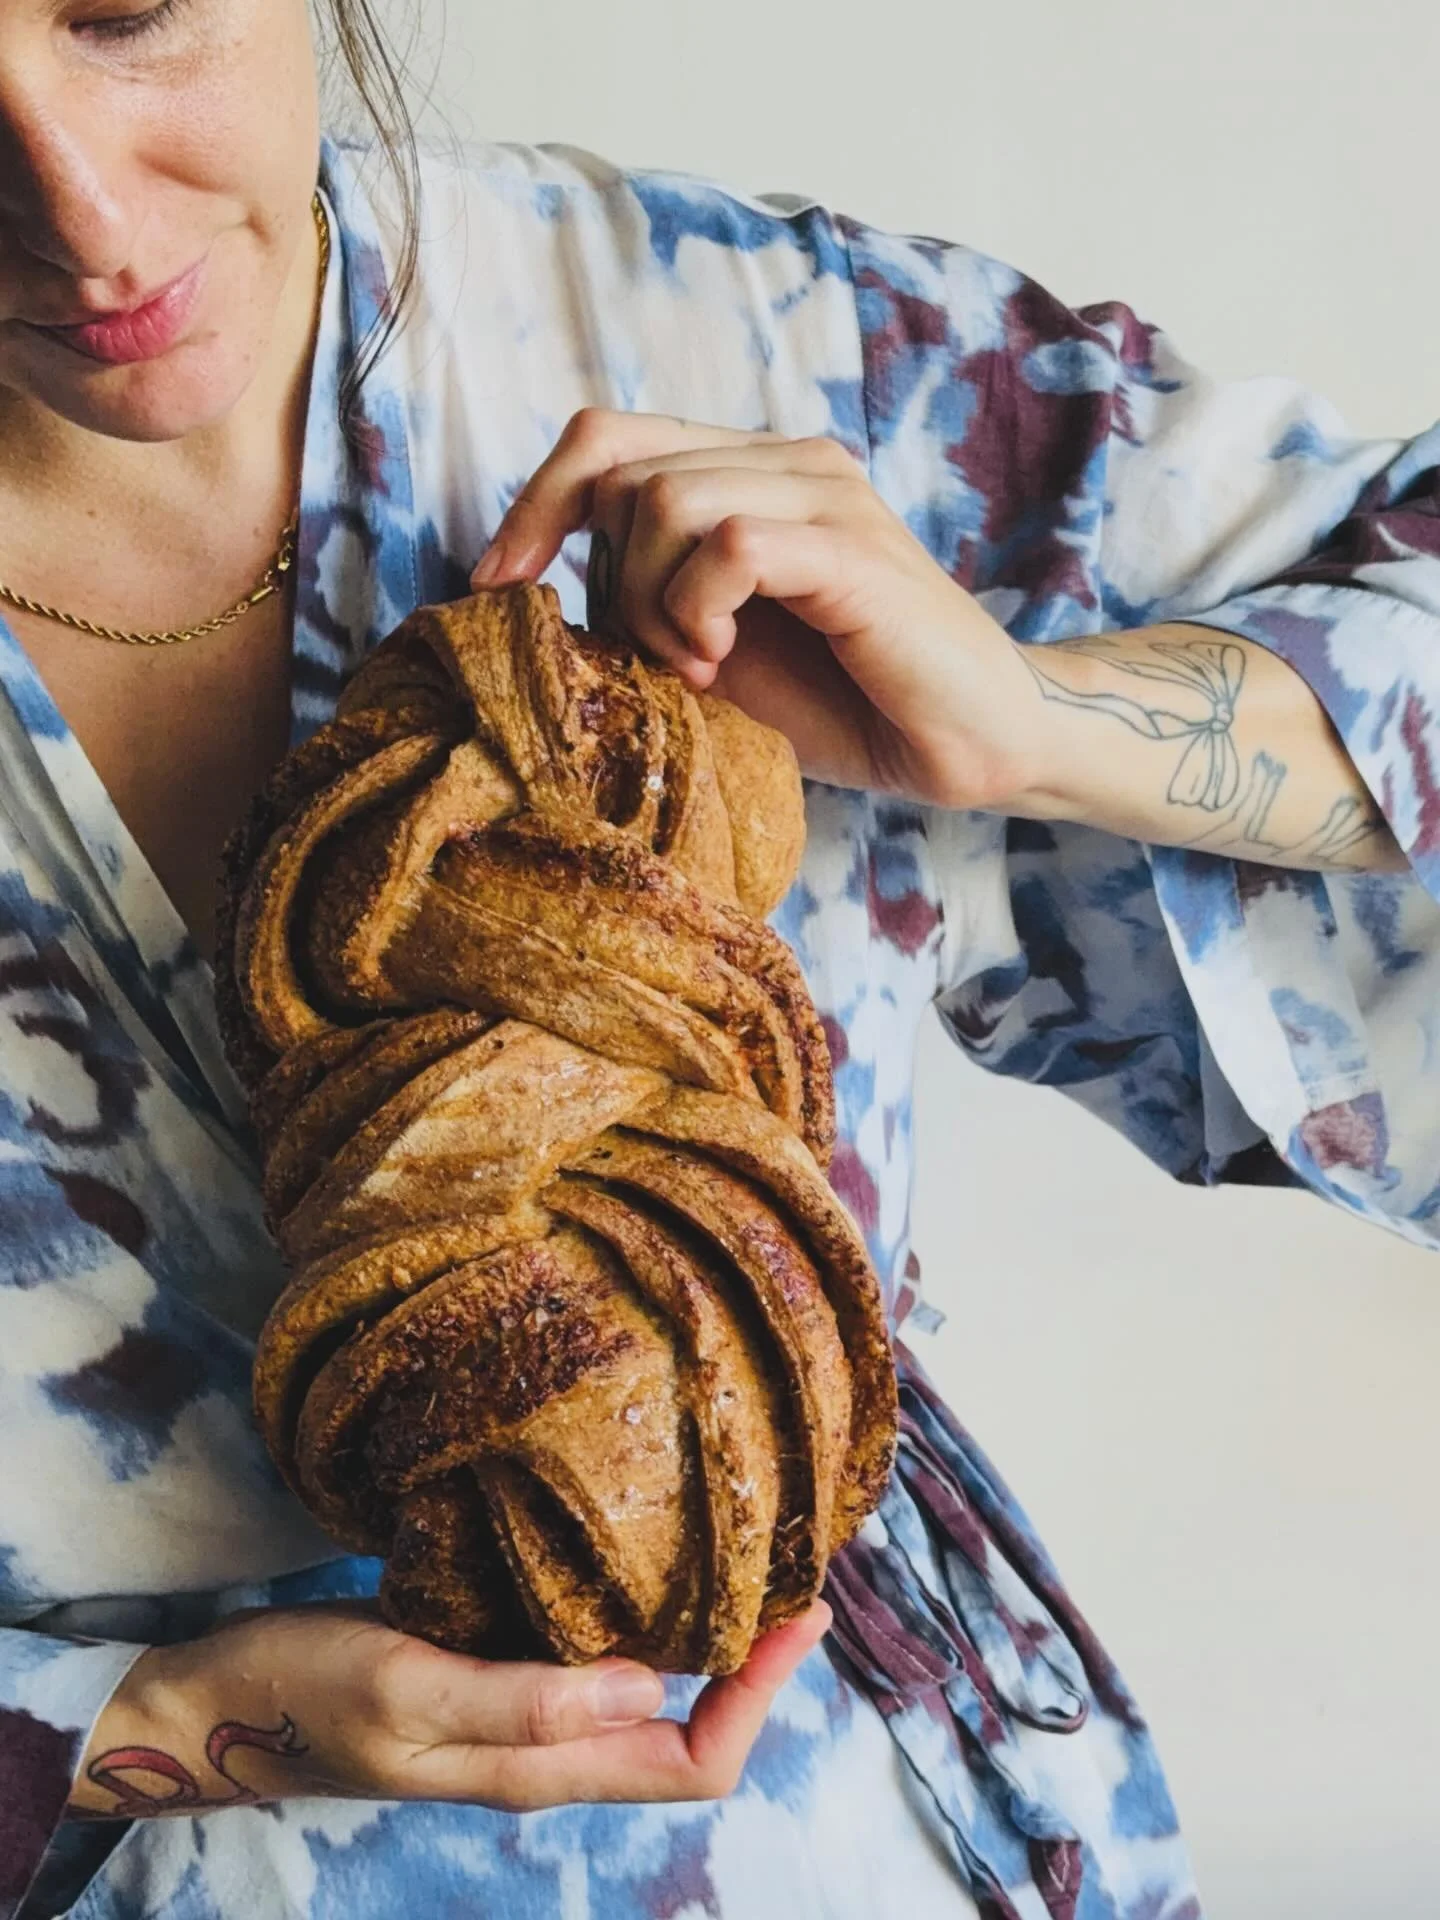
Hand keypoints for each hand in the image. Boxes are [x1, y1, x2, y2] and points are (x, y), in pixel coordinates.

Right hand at [69, 1601, 831, 1817]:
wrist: (218, 1700)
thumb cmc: (302, 1694)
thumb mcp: (406, 1688)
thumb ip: (521, 1700)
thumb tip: (649, 1691)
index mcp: (537, 1766)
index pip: (691, 1762)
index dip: (757, 1700)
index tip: (797, 1614)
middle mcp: (546, 1748)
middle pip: (686, 1735)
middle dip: (752, 1667)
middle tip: (792, 1572)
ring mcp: (519, 1714)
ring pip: (647, 1697)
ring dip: (705, 1640)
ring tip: (744, 1556)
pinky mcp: (491, 1671)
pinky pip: (593, 1658)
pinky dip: (640, 1615)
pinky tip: (644, 1553)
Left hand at [471, 409, 1042, 809]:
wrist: (971, 743)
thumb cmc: (847, 703)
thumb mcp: (714, 652)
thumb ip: (644, 604)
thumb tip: (543, 596)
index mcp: (747, 474)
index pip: (605, 438)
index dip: (534, 504)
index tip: (495, 584)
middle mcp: (785, 462)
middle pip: (621, 471)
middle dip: (607, 581)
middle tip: (661, 662)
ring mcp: (824, 496)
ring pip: (664, 500)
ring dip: (652, 602)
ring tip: (700, 667)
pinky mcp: (853, 550)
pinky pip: (730, 544)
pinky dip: (699, 610)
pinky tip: (723, 662)